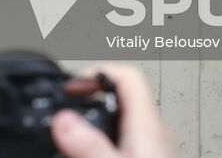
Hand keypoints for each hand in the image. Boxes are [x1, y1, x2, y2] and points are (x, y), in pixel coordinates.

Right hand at [53, 64, 176, 157]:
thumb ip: (88, 144)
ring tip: (80, 126)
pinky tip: (98, 149)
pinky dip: (111, 137)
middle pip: (127, 96)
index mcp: (149, 127)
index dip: (99, 71)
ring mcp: (158, 149)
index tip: (74, 83)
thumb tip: (63, 119)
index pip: (129, 76)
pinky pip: (132, 139)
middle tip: (72, 102)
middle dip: (95, 95)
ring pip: (129, 120)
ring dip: (103, 118)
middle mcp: (157, 134)